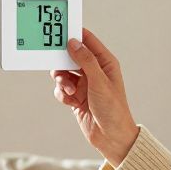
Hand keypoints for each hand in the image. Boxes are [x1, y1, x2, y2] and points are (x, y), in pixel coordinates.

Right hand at [51, 28, 138, 166]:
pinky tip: (70, 101)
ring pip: (64, 73)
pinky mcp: (76, 97)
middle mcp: (94, 71)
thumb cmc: (113, 109)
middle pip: (71, 56)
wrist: (111, 137)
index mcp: (105, 62)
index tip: (59, 32)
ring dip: (62, 80)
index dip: (74, 34)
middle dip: (63, 62)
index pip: (87, 41)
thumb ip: (85, 61)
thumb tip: (73, 42)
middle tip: (58, 67)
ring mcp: (84, 84)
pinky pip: (62, 89)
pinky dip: (62, 94)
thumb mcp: (99, 81)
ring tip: (68, 90)